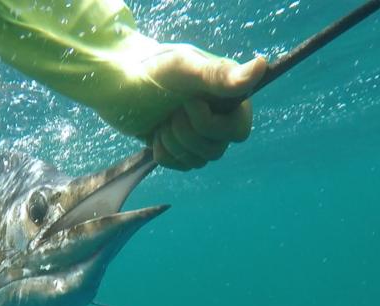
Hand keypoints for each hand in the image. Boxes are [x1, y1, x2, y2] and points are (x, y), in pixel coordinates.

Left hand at [146, 49, 266, 169]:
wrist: (118, 84)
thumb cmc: (151, 69)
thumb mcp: (183, 67)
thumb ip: (219, 74)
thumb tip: (261, 66)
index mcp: (229, 95)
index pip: (238, 131)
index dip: (209, 124)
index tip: (188, 102)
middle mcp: (221, 116)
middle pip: (216, 150)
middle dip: (185, 134)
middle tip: (170, 112)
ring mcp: (201, 133)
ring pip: (198, 161)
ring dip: (173, 142)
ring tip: (161, 120)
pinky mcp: (181, 146)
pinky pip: (181, 165)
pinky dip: (164, 152)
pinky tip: (155, 133)